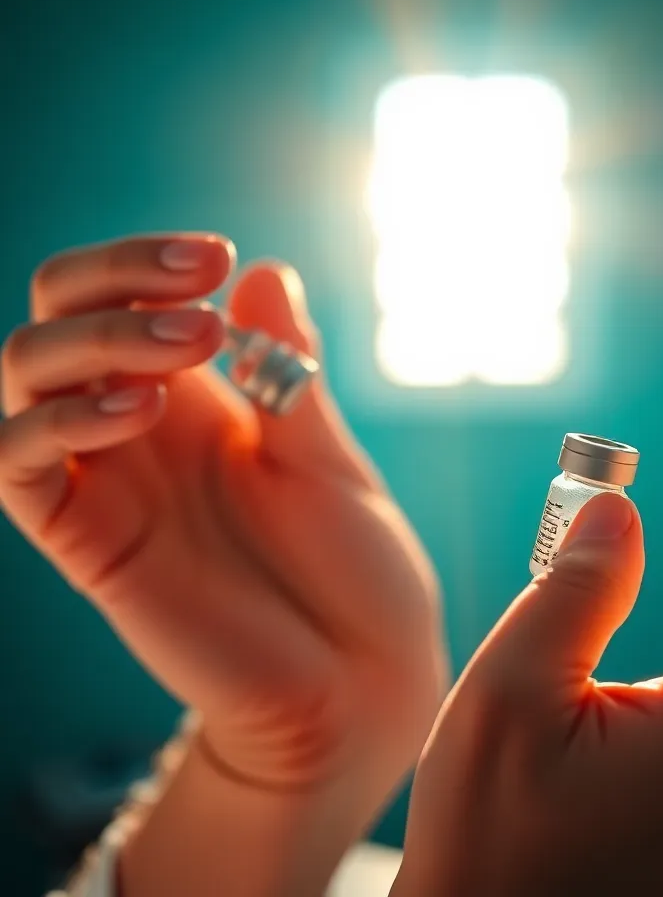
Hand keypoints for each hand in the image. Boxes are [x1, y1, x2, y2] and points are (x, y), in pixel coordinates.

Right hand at [0, 234, 447, 890]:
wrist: (361, 675)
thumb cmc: (354, 565)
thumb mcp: (326, 454)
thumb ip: (286, 369)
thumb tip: (262, 269)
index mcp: (198, 398)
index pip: (118, 295)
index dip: (143, 261)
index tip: (215, 256)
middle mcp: (139, 428)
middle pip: (56, 316)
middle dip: (114, 280)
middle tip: (201, 288)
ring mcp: (109, 480)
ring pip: (25, 374)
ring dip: (95, 338)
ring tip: (194, 346)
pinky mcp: (88, 541)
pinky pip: (21, 465)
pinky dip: (61, 421)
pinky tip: (143, 410)